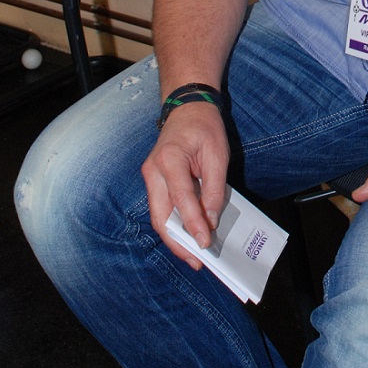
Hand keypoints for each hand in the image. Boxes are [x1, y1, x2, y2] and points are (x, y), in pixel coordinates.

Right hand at [142, 103, 229, 270]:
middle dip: (178, 241)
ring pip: (158, 216)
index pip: (182, 199)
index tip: (206, 243)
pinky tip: (187, 236)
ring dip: (174, 237)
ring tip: (193, 254)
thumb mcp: (217, 154)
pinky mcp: (154, 181)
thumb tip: (212, 218)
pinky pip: (161, 208)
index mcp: (169, 159)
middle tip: (197, 260)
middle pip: (161, 216)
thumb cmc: (204, 127)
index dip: (194, 224)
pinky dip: (173, 224)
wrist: (187, 107)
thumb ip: (214, 187)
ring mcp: (150, 176)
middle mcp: (153, 170)